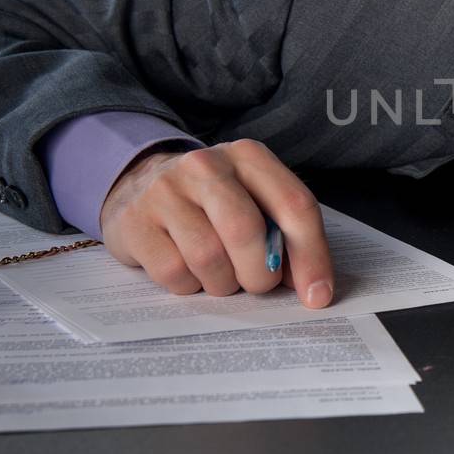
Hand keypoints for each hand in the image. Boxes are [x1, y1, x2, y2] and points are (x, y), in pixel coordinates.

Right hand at [98, 139, 333, 304]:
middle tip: (258, 284)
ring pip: (208, 257)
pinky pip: (174, 273)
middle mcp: (206, 166)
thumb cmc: (212, 203)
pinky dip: (189, 286)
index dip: (312, 257)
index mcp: (248, 157)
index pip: (295, 205)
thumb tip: (312, 287)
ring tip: (221, 275)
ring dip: (223, 283)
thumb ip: (285, 234)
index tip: (318, 296)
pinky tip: (189, 272)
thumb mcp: (253, 201)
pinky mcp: (135, 221)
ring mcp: (165, 191)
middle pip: (247, 232)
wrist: (139, 184)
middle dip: (260, 274)